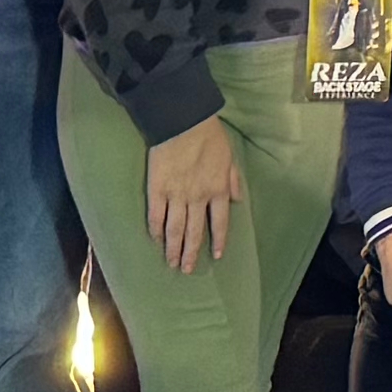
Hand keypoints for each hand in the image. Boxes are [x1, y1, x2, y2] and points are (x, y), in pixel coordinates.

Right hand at [141, 116, 239, 275]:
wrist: (183, 121)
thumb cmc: (209, 135)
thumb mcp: (230, 156)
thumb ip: (233, 179)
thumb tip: (237, 199)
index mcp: (218, 190)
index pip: (219, 223)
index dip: (218, 241)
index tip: (215, 256)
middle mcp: (198, 198)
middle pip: (194, 232)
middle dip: (191, 253)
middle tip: (186, 269)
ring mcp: (176, 195)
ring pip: (175, 229)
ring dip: (173, 248)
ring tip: (171, 263)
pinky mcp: (157, 189)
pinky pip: (156, 215)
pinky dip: (155, 229)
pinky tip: (155, 239)